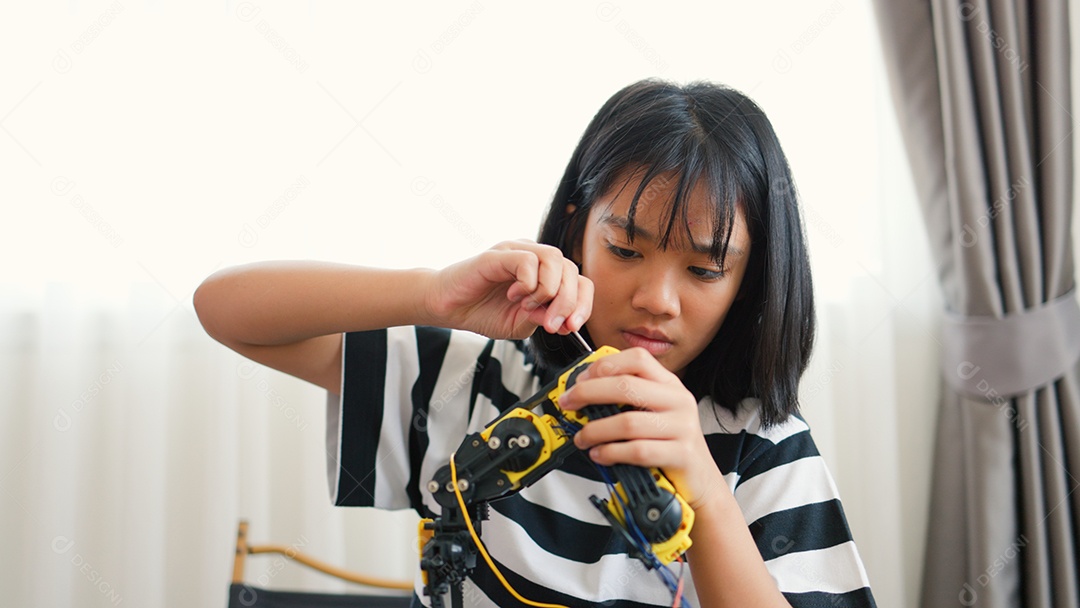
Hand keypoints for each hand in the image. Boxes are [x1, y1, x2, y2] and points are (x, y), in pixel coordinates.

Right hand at [425, 240, 593, 339]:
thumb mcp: (521, 324)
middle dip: (568, 302)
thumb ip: (544, 319)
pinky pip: (527, 261)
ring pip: (554, 259)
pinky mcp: (499, 254)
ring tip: (528, 308)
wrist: (447, 307)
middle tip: (551, 324)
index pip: (579, 280)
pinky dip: (527, 284)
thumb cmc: (481, 311)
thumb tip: (567, 323)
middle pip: (571, 269)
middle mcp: (534, 257)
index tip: (572, 327)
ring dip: (549, 291)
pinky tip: (513, 296)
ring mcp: (517, 251)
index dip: (582, 304)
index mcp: (544, 273)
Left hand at [558, 348, 726, 510]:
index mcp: (670, 384)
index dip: (605, 365)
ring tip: (582, 438)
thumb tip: (582, 392)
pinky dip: (611, 453)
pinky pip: (638, 450)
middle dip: (589, 393)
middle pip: (627, 386)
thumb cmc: (669, 443)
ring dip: (595, 430)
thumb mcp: (654, 412)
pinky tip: (600, 455)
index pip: (638, 359)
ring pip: (628, 422)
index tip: (580, 379)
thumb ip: (627, 399)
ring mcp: (682, 427)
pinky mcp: (680, 454)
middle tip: (569, 404)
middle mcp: (678, 401)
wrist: (699, 479)